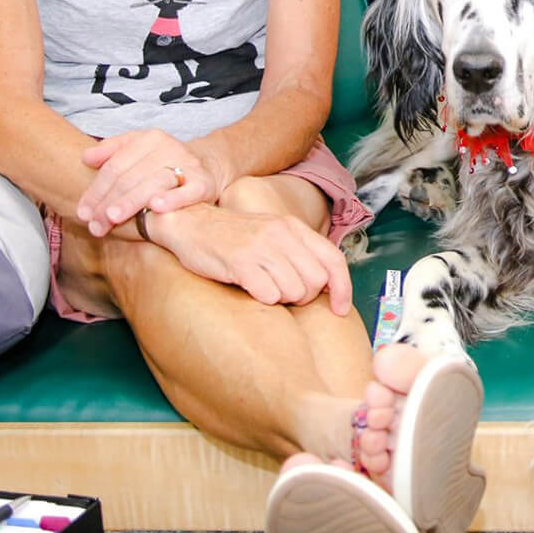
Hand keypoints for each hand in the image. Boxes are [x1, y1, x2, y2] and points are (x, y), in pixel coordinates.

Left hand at [77, 129, 229, 235]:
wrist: (207, 166)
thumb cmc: (162, 163)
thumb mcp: (137, 150)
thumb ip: (111, 151)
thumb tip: (85, 158)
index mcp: (149, 139)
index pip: (115, 166)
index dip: (96, 190)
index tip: (83, 212)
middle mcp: (169, 148)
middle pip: (130, 177)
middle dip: (108, 203)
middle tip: (94, 224)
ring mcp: (188, 165)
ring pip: (153, 183)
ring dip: (131, 202)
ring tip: (112, 218)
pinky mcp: (204, 183)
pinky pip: (187, 191)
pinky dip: (172, 199)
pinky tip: (156, 207)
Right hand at [145, 204, 354, 312]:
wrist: (190, 223)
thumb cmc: (233, 236)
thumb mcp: (271, 234)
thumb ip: (298, 253)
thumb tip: (327, 284)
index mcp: (293, 227)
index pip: (334, 260)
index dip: (343, 288)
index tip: (340, 309)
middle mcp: (281, 234)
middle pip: (316, 282)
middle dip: (304, 296)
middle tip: (283, 292)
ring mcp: (261, 247)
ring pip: (294, 291)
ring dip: (282, 299)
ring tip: (263, 287)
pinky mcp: (240, 262)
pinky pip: (269, 296)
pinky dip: (263, 299)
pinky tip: (249, 289)